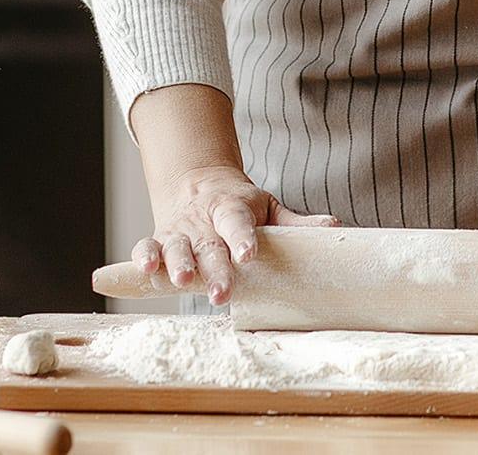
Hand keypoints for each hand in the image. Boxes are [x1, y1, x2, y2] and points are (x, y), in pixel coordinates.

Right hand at [131, 164, 338, 305]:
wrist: (198, 185)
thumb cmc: (241, 206)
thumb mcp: (268, 207)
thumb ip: (296, 222)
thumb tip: (335, 227)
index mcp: (232, 208)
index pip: (238, 222)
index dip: (243, 238)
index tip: (249, 255)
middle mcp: (204, 220)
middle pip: (208, 244)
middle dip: (213, 269)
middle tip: (221, 293)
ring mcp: (180, 230)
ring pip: (176, 246)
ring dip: (177, 264)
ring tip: (181, 282)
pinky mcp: (160, 239)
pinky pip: (147, 246)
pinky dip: (143, 258)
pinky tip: (145, 270)